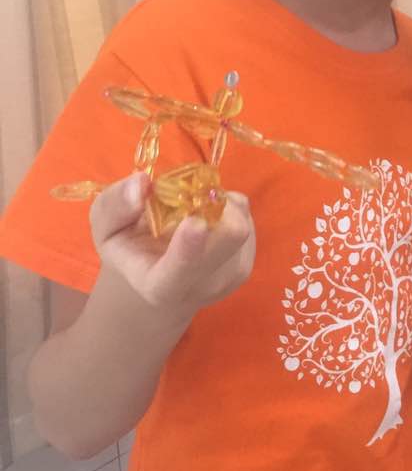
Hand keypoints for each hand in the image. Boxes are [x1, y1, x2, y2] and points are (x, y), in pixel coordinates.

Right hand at [90, 172, 255, 316]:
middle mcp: (201, 286)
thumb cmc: (128, 249)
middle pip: (230, 238)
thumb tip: (142, 183)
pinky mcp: (246, 263)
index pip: (178, 273)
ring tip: (190, 212)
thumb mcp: (106, 227)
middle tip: (186, 194)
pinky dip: (226, 207)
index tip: (194, 222)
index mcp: (158, 285)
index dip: (189, 248)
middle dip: (212, 202)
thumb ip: (115, 205)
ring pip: (239, 220)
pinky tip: (205, 219)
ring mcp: (230, 277)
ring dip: (216, 202)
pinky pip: (245, 216)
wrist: (157, 277)